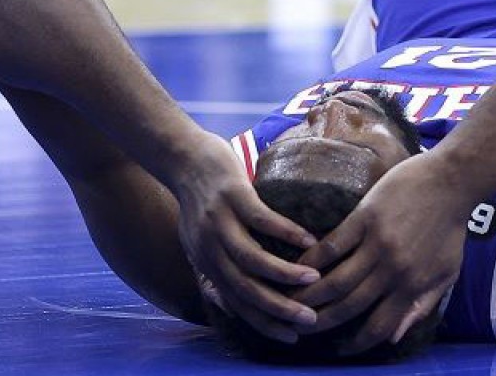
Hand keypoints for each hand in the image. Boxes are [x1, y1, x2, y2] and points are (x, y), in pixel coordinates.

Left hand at [171, 134, 320, 342]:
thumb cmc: (197, 199)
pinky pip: (261, 219)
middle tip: (309, 319)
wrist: (181, 158)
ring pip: (252, 258)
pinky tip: (308, 240)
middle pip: (245, 289)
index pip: (237, 304)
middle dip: (279, 308)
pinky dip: (286, 232)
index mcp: (206, 263)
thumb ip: (213, 268)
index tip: (292, 336)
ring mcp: (220, 223)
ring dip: (284, 273)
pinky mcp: (232, 196)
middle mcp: (210, 249)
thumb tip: (226, 300)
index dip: (264, 323)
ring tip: (315, 279)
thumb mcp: (198, 241)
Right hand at [292, 152, 472, 353]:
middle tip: (303, 327)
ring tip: (292, 300)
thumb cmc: (451, 228)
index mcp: (413, 285)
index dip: (357, 344)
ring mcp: (377, 244)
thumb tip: (395, 337)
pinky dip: (312, 258)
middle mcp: (392, 270)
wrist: (452, 182)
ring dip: (310, 294)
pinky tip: (297, 265)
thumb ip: (422, 306)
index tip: (340, 350)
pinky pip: (333, 245)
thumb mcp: (447, 274)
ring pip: (336, 280)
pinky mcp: (365, 217)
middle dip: (322, 322)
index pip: (380, 326)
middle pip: (349, 306)